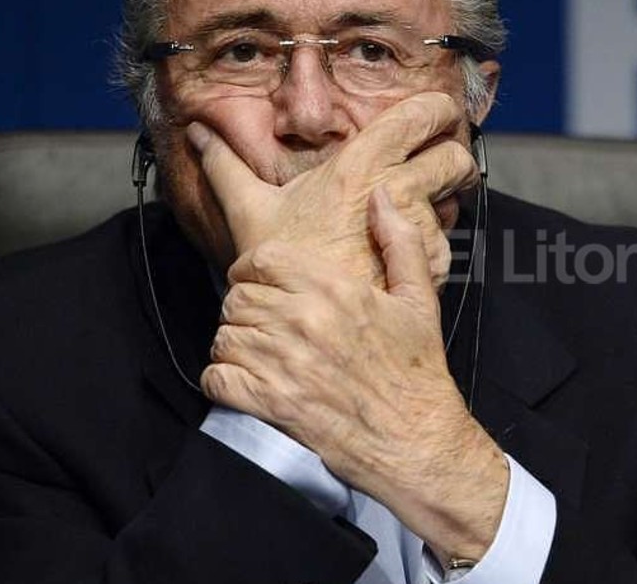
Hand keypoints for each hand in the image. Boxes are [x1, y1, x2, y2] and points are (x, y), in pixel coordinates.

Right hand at [187, 91, 478, 287]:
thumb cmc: (282, 266)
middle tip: (441, 167)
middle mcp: (397, 189)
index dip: (437, 109)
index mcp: (360, 165)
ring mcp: (418, 228)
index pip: (421, 114)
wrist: (307, 328)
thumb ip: (226, 167)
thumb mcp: (250, 211)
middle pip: (454, 156)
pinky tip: (403, 252)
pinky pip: (444, 244)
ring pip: (456, 202)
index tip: (437, 113)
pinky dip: (432, 246)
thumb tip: (197, 131)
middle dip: (453, 159)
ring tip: (415, 213)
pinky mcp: (428, 265)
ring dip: (444, 205)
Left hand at [202, 188, 508, 561]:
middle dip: (245, 310)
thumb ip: (399, 241)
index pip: (261, 261)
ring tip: (259, 356)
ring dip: (235, 346)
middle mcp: (305, 320)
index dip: (253, 271)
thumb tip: (380, 197)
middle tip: (264, 326)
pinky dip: (224, 381)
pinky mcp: (270, 403)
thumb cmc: (418, 372)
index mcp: (337, 288)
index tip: (263, 286)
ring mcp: (284, 363)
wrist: (416, 440)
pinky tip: (247, 384)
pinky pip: (217, 378)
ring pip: (224, 336)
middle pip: (237, 298)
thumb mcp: (419, 299)